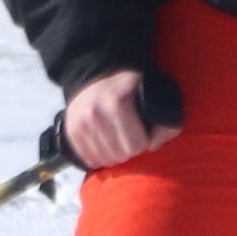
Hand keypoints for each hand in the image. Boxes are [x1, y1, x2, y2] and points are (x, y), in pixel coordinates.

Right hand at [62, 68, 179, 169]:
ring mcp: (80, 123)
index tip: (144, 132)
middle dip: (130, 149)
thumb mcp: (153, 95)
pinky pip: (89, 159)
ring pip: (105, 160)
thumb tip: (154, 146)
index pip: (137, 145)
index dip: (145, 142)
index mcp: (117, 103)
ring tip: (118, 139)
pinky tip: (105, 144)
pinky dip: (99, 156)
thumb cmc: (130, 87)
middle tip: (131, 136)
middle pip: (121, 155)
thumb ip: (165, 121)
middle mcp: (95, 113)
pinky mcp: (71, 131)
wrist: (95, 75)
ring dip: (115, 154)